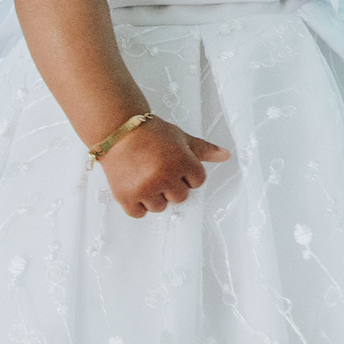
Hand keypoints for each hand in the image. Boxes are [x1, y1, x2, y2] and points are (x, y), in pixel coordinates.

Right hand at [99, 117, 228, 215]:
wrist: (117, 130)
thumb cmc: (151, 133)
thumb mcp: (181, 137)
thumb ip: (204, 149)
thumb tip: (226, 155)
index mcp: (182, 161)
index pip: (198, 182)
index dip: (188, 173)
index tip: (174, 163)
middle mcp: (164, 176)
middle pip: (181, 197)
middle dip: (172, 185)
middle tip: (158, 169)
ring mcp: (145, 188)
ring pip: (161, 207)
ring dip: (155, 196)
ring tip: (145, 176)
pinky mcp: (126, 196)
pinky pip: (139, 213)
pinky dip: (137, 204)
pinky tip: (135, 187)